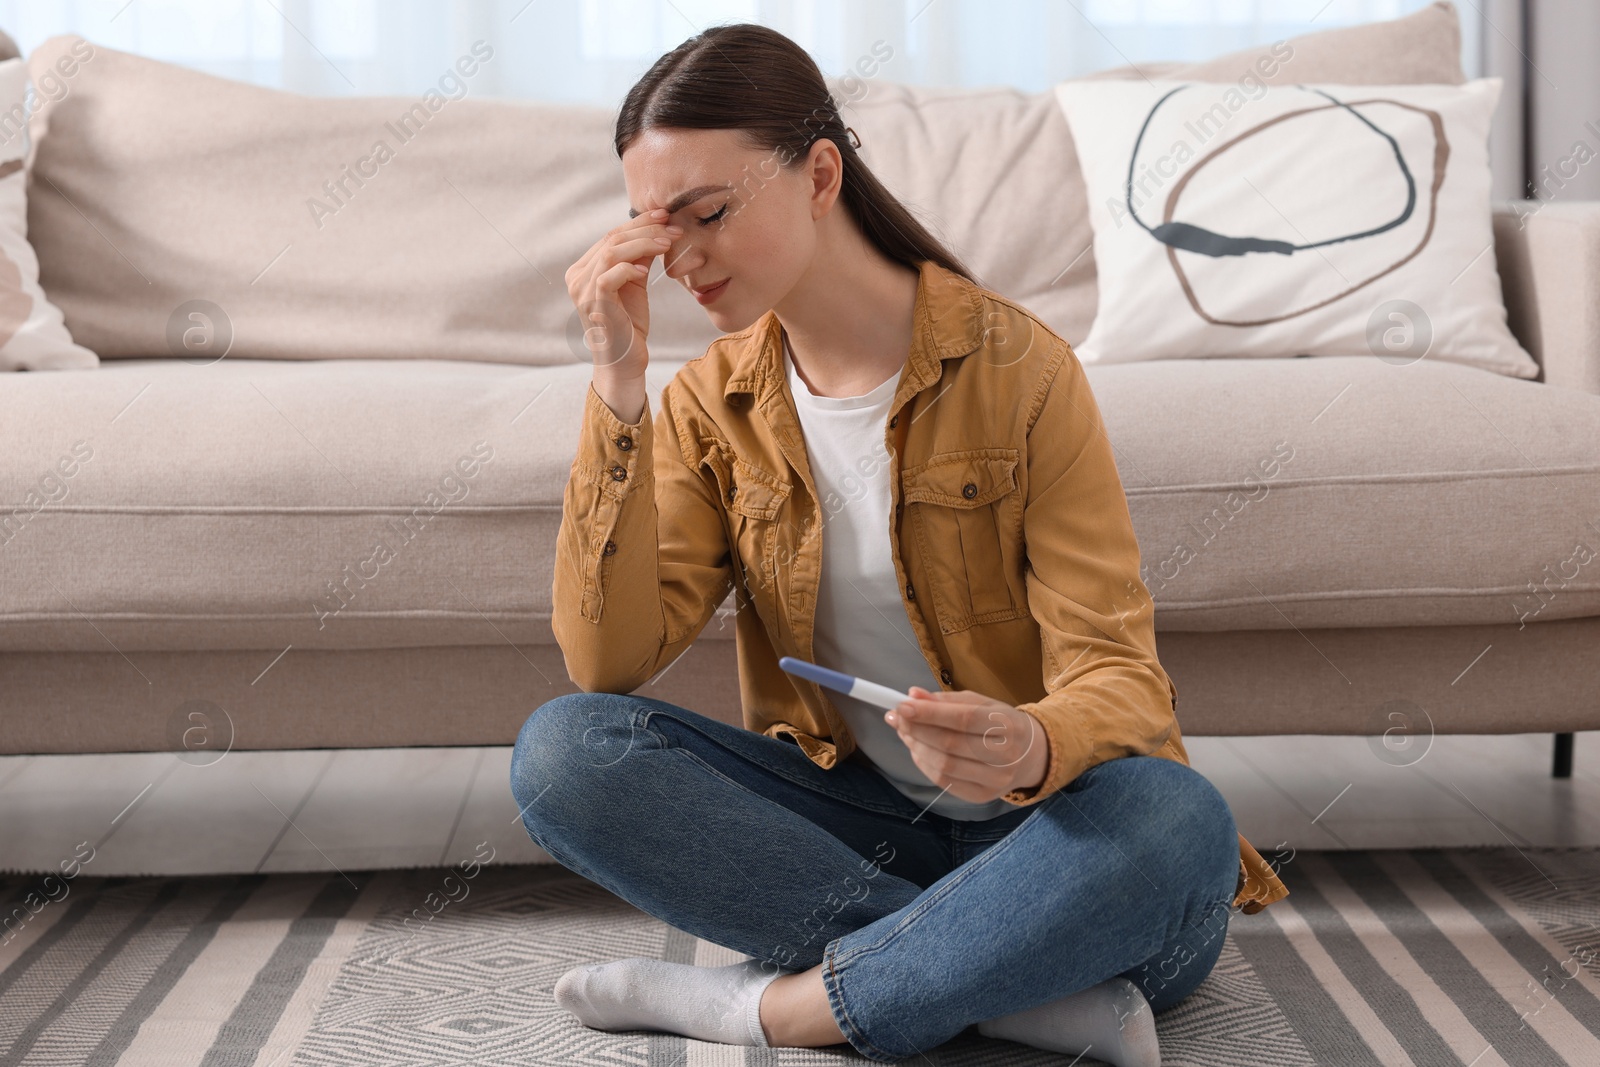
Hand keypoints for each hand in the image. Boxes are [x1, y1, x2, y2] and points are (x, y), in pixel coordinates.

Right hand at [564, 208, 682, 379]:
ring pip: (611, 252)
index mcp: (584, 269)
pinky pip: (609, 276)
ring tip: (668, 243)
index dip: (638, 222)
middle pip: (611, 239)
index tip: (664, 215)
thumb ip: (639, 258)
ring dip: (643, 243)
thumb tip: (657, 229)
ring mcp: (582, 291)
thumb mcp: (635, 284)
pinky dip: (629, 268)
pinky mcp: (594, 304)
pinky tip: (647, 269)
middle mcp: (577, 277)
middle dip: (645, 229)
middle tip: (672, 227)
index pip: (610, 236)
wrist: (624, 362)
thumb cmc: (629, 324)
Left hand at [884, 687, 1049, 804]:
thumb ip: (946, 700)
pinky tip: (918, 750)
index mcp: (1007, 726)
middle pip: (949, 744)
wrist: (1033, 755)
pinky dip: (924, 764)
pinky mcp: (983, 797)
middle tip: (896, 717)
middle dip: (916, 729)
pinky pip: (944, 781)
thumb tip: (913, 695)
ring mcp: (995, 781)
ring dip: (916, 747)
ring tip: (904, 732)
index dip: (929, 713)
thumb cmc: (1003, 723)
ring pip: (944, 766)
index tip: (903, 705)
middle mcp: (1005, 757)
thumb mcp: (982, 704)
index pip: (962, 719)